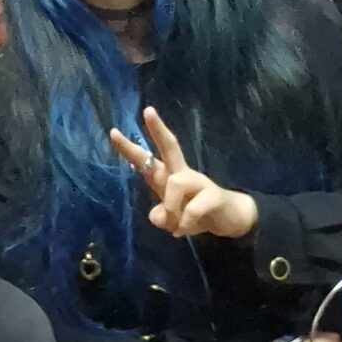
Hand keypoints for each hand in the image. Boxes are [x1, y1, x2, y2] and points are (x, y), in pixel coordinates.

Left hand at [107, 106, 259, 239]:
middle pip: (170, 147)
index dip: (129, 148)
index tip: (113, 132)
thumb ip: (161, 217)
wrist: (229, 220)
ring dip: (171, 207)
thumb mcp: (172, 221)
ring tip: (174, 225)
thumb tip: (158, 216)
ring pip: (176, 183)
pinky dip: (184, 223)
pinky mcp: (213, 195)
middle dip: (158, 130)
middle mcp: (182, 173)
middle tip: (148, 110)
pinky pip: (192, 208)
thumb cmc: (194, 215)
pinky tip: (183, 231)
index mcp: (167, 177)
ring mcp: (199, 182)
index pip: (147, 160)